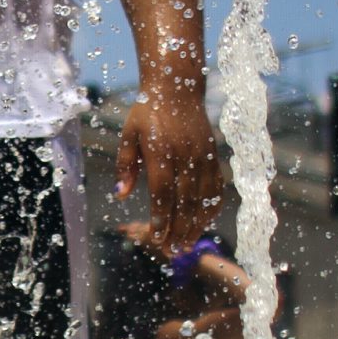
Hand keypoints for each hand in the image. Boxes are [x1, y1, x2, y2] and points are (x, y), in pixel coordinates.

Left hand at [117, 84, 224, 244]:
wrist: (178, 87)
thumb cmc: (148, 112)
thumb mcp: (129, 135)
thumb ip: (125, 166)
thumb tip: (121, 195)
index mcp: (161, 151)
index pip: (163, 192)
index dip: (161, 218)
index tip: (157, 238)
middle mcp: (185, 155)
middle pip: (185, 201)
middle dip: (179, 229)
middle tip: (173, 251)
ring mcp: (202, 155)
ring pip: (203, 198)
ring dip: (196, 225)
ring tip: (187, 244)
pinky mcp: (213, 155)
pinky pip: (216, 187)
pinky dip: (212, 207)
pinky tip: (204, 222)